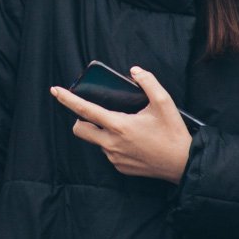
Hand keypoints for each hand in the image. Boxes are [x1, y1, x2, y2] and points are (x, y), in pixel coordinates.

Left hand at [51, 66, 192, 183]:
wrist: (183, 164)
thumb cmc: (173, 133)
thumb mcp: (164, 103)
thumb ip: (148, 82)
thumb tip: (134, 71)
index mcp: (119, 126)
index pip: (85, 110)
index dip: (67, 99)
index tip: (55, 90)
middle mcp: (111, 144)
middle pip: (80, 130)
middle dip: (81, 120)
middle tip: (95, 113)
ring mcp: (114, 158)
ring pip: (96, 141)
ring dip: (102, 132)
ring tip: (127, 128)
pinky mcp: (119, 167)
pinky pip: (108, 152)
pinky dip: (114, 144)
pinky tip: (134, 142)